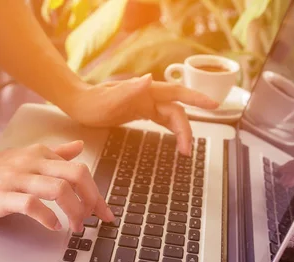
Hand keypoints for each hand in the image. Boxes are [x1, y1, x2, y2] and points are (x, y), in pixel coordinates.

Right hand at [0, 141, 114, 231]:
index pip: (79, 169)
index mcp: (39, 154)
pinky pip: (31, 205)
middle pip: (76, 175)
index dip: (97, 192)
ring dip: (74, 211)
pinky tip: (52, 227)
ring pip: (59, 190)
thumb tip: (79, 145)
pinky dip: (47, 217)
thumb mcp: (24, 157)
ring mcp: (16, 179)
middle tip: (95, 219)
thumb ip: (54, 153)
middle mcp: (31, 163)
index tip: (104, 212)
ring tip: (76, 227)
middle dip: (92, 199)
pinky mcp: (2, 196)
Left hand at [62, 74, 218, 154]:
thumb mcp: (108, 99)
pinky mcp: (139, 111)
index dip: (197, 99)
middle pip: (176, 111)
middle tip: (187, 151)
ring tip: (185, 150)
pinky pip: (161, 119)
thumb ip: (129, 90)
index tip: (214, 106)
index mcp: (145, 90)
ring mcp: (145, 103)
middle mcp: (149, 95)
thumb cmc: (91, 102)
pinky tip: (175, 138)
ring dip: (181, 131)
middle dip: (186, 129)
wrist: (79, 103)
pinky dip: (171, 128)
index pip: (177, 94)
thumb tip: (149, 78)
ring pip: (171, 116)